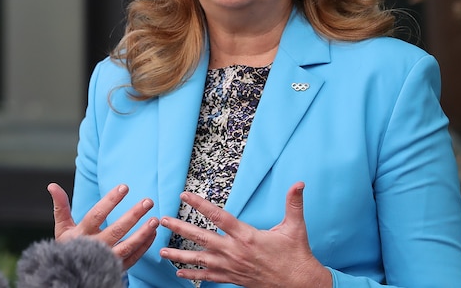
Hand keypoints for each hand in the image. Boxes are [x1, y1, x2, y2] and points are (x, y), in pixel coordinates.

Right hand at [48, 182, 158, 268]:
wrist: (68, 275)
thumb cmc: (68, 247)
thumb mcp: (62, 228)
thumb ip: (60, 207)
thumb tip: (52, 186)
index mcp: (80, 235)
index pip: (97, 215)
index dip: (110, 201)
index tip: (125, 187)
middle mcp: (94, 247)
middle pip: (116, 230)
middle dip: (133, 215)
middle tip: (148, 201)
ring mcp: (106, 259)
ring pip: (127, 246)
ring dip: (143, 233)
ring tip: (155, 219)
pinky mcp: (115, 268)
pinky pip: (133, 257)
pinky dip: (144, 246)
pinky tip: (153, 233)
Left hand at [158, 182, 331, 287]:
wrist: (299, 284)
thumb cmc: (296, 255)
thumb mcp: (295, 227)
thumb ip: (294, 203)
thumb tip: (299, 184)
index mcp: (247, 236)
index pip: (218, 216)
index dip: (200, 205)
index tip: (185, 196)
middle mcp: (235, 252)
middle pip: (201, 237)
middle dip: (180, 228)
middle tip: (163, 220)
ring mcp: (232, 267)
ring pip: (200, 260)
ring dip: (179, 255)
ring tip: (161, 251)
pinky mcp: (233, 278)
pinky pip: (208, 277)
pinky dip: (193, 274)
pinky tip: (179, 272)